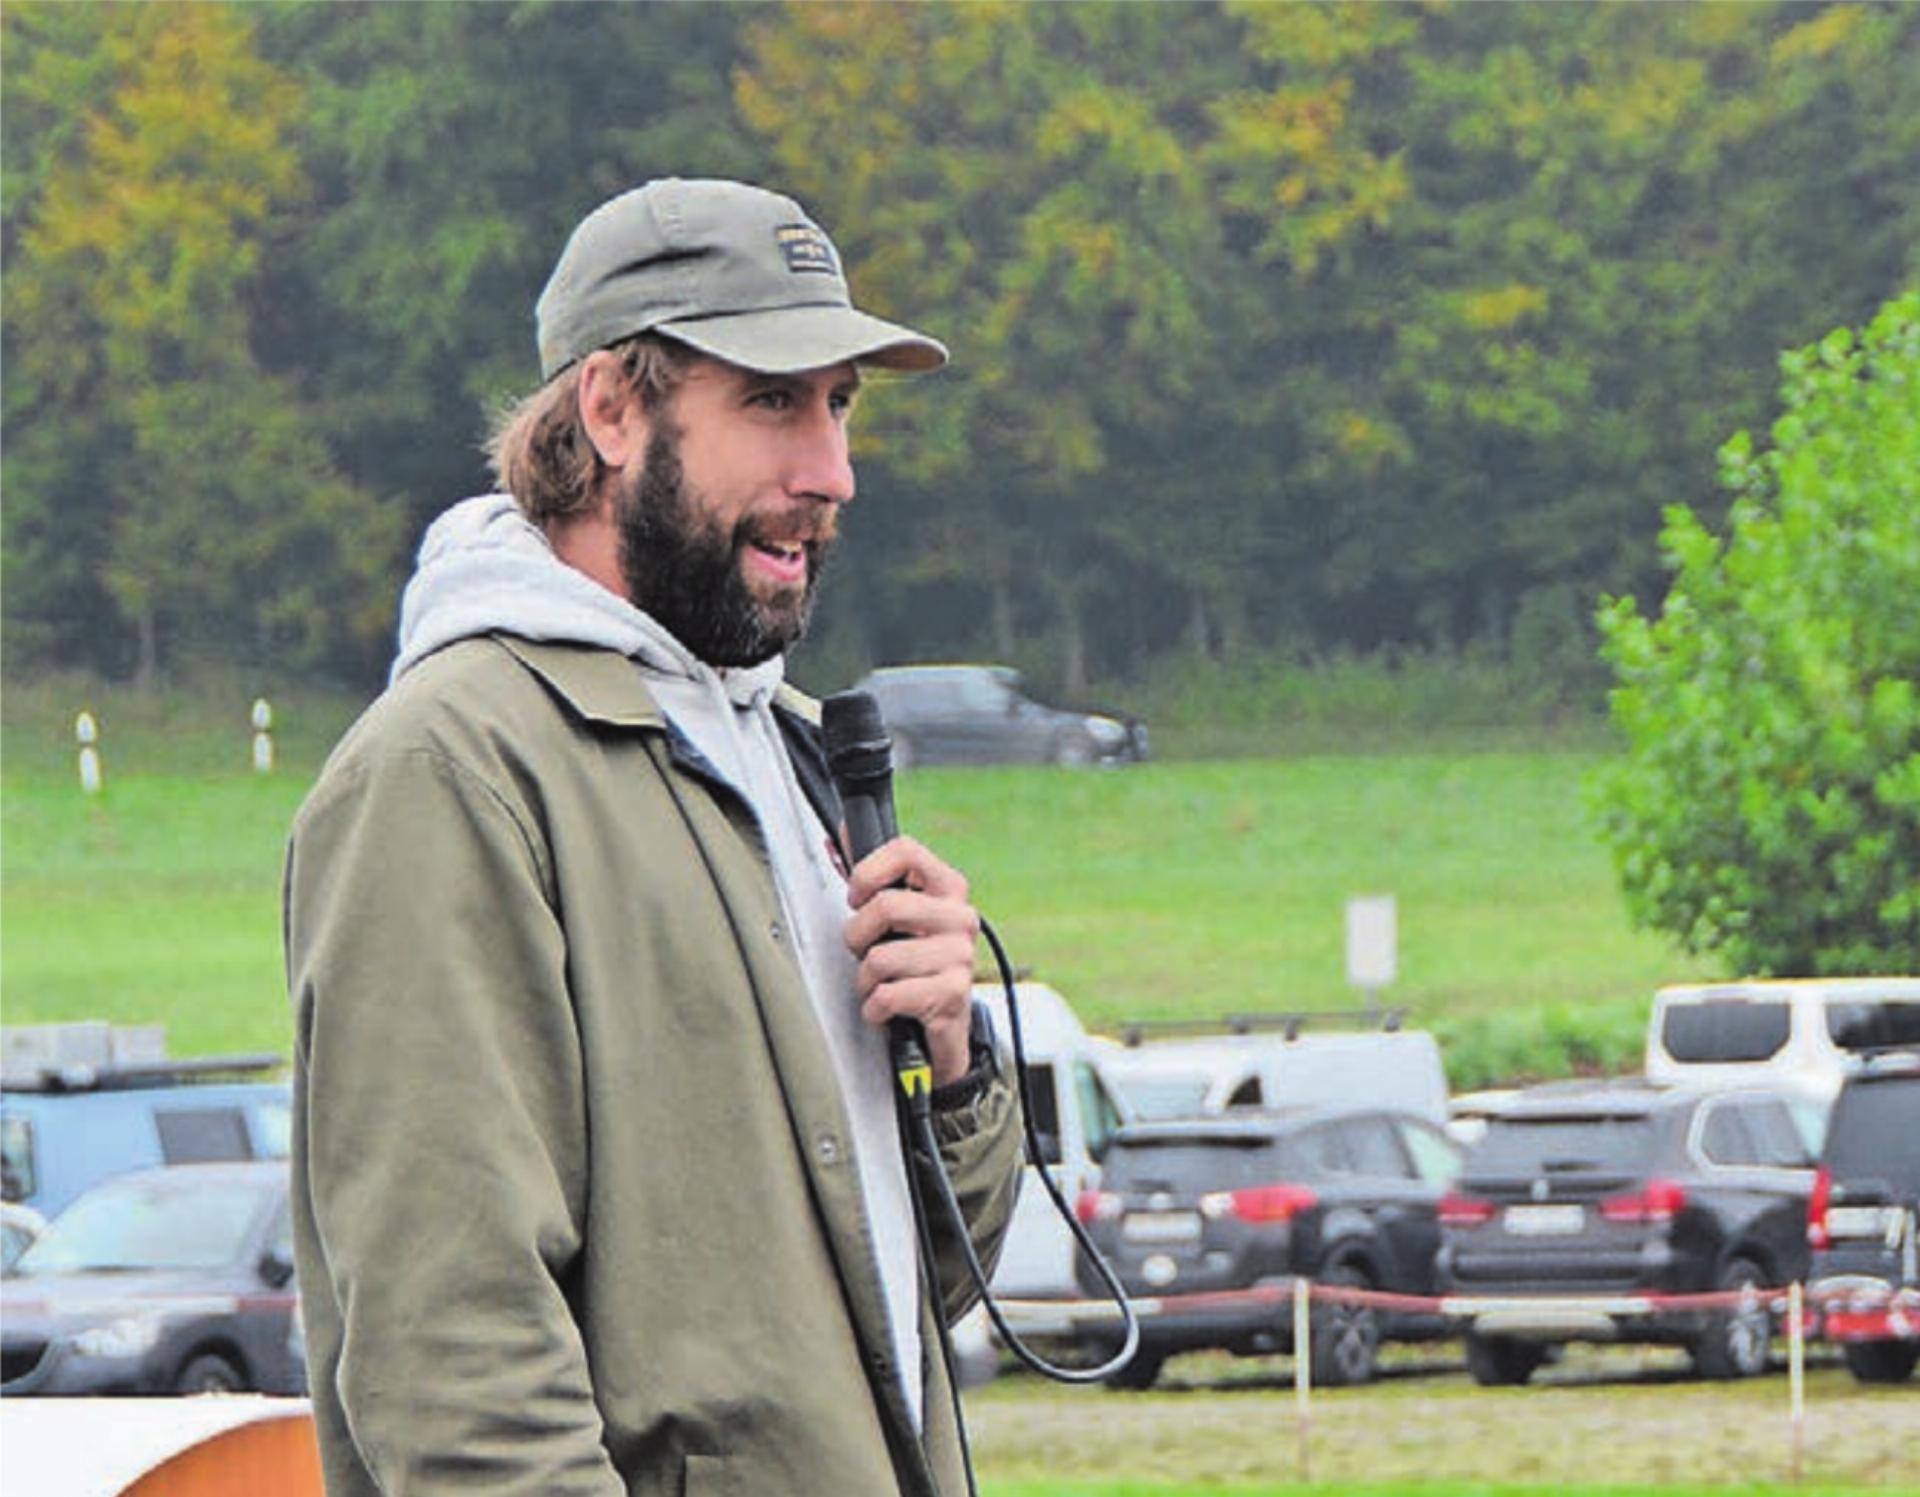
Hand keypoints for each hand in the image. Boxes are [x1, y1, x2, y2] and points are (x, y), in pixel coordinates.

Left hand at [843, 836, 980, 1085]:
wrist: (944, 1023)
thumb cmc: (914, 963)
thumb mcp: (897, 917)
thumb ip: (872, 877)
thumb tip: (843, 830)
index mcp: (947, 887)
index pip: (905, 850)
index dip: (867, 872)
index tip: (857, 897)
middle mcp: (960, 917)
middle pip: (885, 906)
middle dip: (857, 936)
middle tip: (864, 951)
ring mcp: (959, 957)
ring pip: (879, 958)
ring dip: (865, 980)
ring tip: (879, 983)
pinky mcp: (952, 996)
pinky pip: (887, 996)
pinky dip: (874, 1008)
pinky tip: (887, 1007)